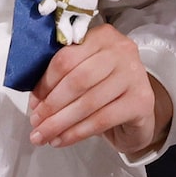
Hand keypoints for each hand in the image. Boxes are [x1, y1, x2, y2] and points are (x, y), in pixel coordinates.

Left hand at [30, 22, 169, 155]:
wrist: (137, 110)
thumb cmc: (105, 89)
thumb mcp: (82, 74)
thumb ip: (60, 79)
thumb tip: (35, 102)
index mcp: (102, 36)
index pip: (66, 58)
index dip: (45, 83)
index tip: (33, 103)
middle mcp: (121, 51)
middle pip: (77, 80)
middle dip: (51, 105)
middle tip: (35, 122)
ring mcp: (134, 75)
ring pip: (88, 102)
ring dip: (60, 122)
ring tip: (44, 135)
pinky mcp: (141, 101)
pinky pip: (102, 119)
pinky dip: (77, 132)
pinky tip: (62, 140)